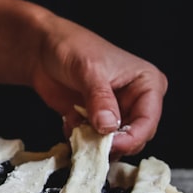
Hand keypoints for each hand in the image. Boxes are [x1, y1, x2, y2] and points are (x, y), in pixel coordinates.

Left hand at [31, 16, 166, 157]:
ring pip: (115, 145)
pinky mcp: (97, 122)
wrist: (43, 49)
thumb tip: (108, 126)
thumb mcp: (89, 71)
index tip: (109, 145)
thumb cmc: (71, 47)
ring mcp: (116, 113)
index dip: (131, 138)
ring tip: (77, 127)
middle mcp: (136, 101)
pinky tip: (69, 122)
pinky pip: (95, 143)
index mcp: (147, 84)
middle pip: (135, 138)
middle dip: (112, 143)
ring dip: (95, 143)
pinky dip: (81, 140)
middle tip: (90, 140)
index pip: (148, 120)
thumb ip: (100, 99)